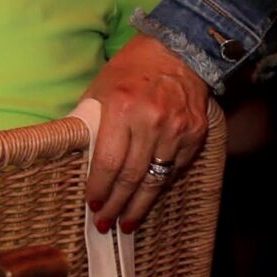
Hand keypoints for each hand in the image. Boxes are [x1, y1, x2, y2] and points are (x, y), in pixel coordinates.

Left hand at [82, 34, 210, 230]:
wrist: (179, 51)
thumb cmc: (132, 70)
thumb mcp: (101, 89)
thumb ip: (92, 123)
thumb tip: (80, 158)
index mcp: (122, 110)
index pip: (109, 162)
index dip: (100, 190)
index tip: (94, 207)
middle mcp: (152, 122)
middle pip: (132, 176)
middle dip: (118, 205)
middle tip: (107, 225)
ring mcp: (177, 129)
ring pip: (157, 178)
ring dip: (141, 203)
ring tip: (130, 221)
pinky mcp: (196, 133)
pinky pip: (177, 167)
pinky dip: (163, 182)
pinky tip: (151, 193)